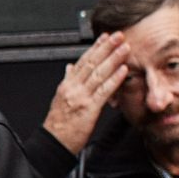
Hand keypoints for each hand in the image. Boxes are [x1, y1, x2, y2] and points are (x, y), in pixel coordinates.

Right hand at [42, 32, 129, 154]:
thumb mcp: (60, 98)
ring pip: (98, 74)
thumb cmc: (59, 124)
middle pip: (91, 63)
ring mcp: (81, 97)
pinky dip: (114, 79)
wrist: (54, 142)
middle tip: (118, 35)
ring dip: (113, 59)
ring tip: (124, 47)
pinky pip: (103, 91)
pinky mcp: (89, 109)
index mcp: (67, 85)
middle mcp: (73, 88)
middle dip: (106, 48)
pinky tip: (123, 70)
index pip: (82, 61)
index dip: (95, 48)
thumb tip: (70, 68)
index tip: (105, 37)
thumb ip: (67, 81)